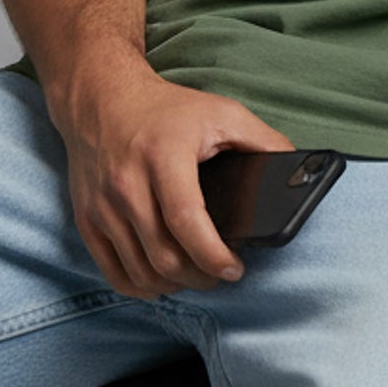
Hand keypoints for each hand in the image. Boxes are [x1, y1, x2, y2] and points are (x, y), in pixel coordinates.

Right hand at [51, 64, 298, 298]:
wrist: (101, 99)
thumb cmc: (167, 109)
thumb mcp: (221, 112)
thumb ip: (262, 141)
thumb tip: (300, 171)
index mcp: (163, 155)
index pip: (186, 220)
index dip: (213, 255)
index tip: (235, 269)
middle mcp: (126, 183)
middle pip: (164, 256)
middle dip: (201, 277)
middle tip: (222, 273)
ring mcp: (102, 205)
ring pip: (141, 272)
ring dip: (175, 285)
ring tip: (198, 274)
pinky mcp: (87, 220)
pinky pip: (115, 273)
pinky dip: (142, 287)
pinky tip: (164, 278)